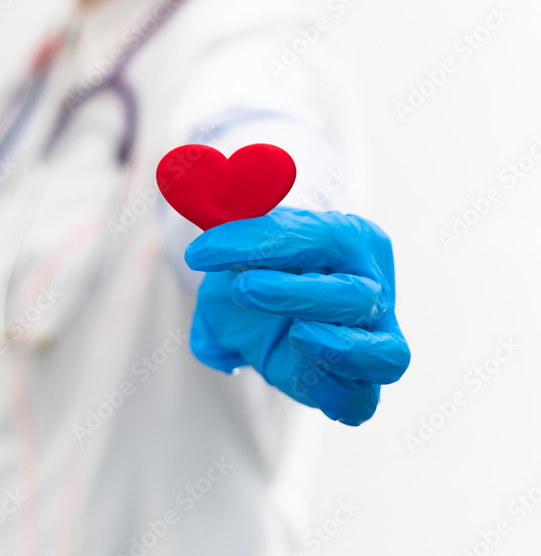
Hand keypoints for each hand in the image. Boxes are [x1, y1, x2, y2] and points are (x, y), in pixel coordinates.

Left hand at [184, 208, 410, 425]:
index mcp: (349, 238)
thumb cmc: (262, 265)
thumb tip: (191, 177)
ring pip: (386, 354)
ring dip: (336, 348)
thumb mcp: (237, 238)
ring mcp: (377, 339)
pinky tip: (299, 371)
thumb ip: (219, 208)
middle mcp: (373, 286)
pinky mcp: (363, 385)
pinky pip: (364, 400)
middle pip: (355, 295)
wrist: (273, 308)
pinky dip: (334, 392)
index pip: (313, 236)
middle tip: (241, 288)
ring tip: (293, 336)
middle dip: (294, 292)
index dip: (256, 241)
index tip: (200, 252)